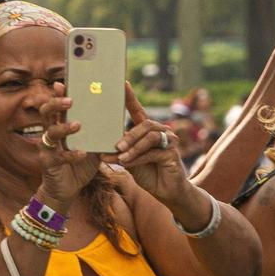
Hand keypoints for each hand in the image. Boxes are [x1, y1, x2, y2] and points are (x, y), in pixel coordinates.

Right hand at [36, 83, 102, 211]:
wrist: (67, 191)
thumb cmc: (79, 166)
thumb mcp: (93, 147)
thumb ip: (99, 134)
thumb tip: (118, 119)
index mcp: (60, 126)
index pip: (57, 106)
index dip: (58, 94)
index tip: (64, 82)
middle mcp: (50, 134)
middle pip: (46, 112)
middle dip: (56, 104)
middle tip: (70, 100)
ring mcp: (47, 149)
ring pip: (50, 132)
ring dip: (64, 127)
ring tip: (78, 124)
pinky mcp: (48, 164)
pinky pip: (58, 157)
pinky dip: (71, 154)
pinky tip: (82, 153)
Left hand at [115, 83, 190, 204]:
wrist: (166, 191)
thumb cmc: (148, 173)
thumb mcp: (130, 160)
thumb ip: (120, 152)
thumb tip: (101, 150)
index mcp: (148, 130)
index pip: (138, 110)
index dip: (130, 97)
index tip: (122, 84)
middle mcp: (161, 132)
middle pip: (144, 124)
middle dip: (129, 134)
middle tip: (116, 145)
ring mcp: (169, 142)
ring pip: (150, 137)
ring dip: (133, 146)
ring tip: (121, 157)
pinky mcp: (173, 154)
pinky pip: (153, 152)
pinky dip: (138, 158)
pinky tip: (128, 164)